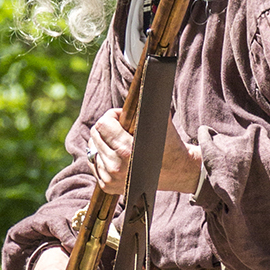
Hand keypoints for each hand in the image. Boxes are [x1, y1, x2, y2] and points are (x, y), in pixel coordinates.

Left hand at [87, 107, 202, 195]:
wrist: (177, 171)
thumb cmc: (169, 143)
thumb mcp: (160, 121)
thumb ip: (147, 105)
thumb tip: (144, 83)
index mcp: (127, 150)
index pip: (102, 124)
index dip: (112, 115)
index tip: (122, 116)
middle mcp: (117, 167)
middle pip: (95, 135)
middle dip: (106, 127)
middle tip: (121, 128)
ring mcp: (111, 178)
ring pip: (92, 149)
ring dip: (104, 141)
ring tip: (119, 141)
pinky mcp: (108, 186)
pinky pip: (94, 163)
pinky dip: (102, 155)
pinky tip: (115, 154)